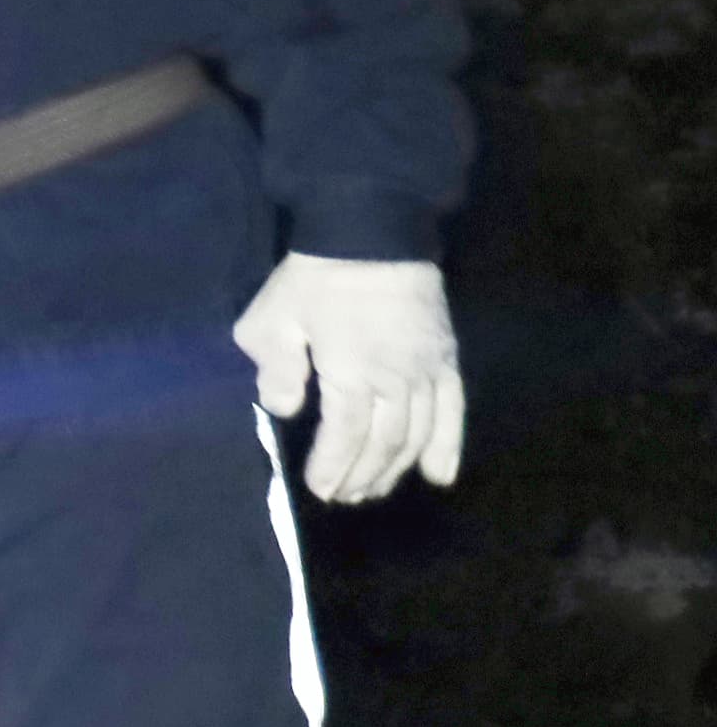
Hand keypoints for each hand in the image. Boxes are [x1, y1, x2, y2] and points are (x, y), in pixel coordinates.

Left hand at [235, 252, 463, 503]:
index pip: (346, 433)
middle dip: (362, 474)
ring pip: (417, 434)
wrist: (373, 229)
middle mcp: (397, 380)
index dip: (334, 465)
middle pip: (383, 442)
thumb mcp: (273, 315)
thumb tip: (282, 408)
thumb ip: (274, 366)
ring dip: (396, 468)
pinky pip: (454, 411)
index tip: (318, 488)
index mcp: (352, 372)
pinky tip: (440, 476)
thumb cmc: (317, 275)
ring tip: (373, 490)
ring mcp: (428, 371)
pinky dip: (449, 446)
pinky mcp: (447, 358)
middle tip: (342, 497)